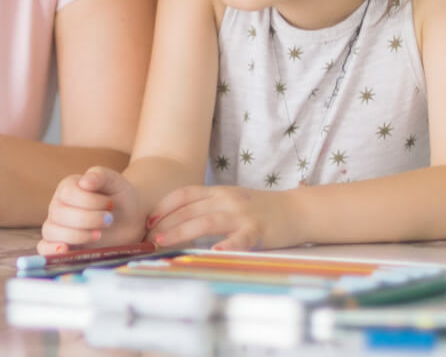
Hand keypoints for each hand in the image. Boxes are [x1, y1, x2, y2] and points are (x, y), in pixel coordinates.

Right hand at [36, 166, 147, 254]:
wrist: (130, 220)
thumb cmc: (121, 198)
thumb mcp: (116, 183)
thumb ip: (101, 176)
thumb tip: (84, 181)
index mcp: (68, 187)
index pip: (68, 194)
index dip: (90, 202)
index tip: (110, 205)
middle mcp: (58, 206)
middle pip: (59, 214)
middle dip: (87, 219)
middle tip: (109, 220)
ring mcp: (57, 226)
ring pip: (51, 231)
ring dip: (76, 235)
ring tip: (98, 235)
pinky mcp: (61, 244)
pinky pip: (44, 248)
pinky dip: (50, 250)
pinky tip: (66, 250)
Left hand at [144, 185, 298, 250]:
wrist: (298, 211)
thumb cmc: (260, 210)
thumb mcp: (231, 202)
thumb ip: (207, 208)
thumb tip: (176, 223)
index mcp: (219, 192)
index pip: (184, 194)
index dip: (163, 206)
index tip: (148, 220)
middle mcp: (227, 200)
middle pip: (189, 210)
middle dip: (165, 224)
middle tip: (147, 239)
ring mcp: (242, 214)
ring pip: (206, 221)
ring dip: (181, 232)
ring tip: (163, 243)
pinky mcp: (258, 230)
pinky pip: (239, 238)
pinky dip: (226, 245)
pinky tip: (213, 252)